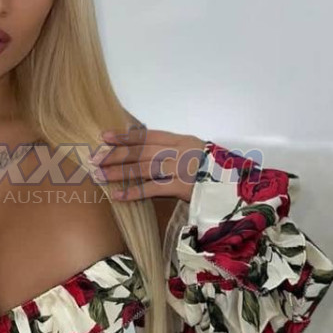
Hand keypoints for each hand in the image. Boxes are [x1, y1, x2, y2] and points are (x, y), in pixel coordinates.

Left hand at [89, 125, 207, 203]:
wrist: (236, 186)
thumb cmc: (213, 171)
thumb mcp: (194, 153)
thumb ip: (172, 151)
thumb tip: (142, 154)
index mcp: (181, 140)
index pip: (147, 136)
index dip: (125, 136)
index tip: (105, 137)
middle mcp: (179, 151)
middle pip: (141, 151)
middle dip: (116, 155)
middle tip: (95, 159)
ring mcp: (181, 168)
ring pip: (143, 168)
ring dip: (120, 172)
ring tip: (101, 175)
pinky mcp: (183, 187)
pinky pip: (153, 189)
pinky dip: (134, 192)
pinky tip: (119, 196)